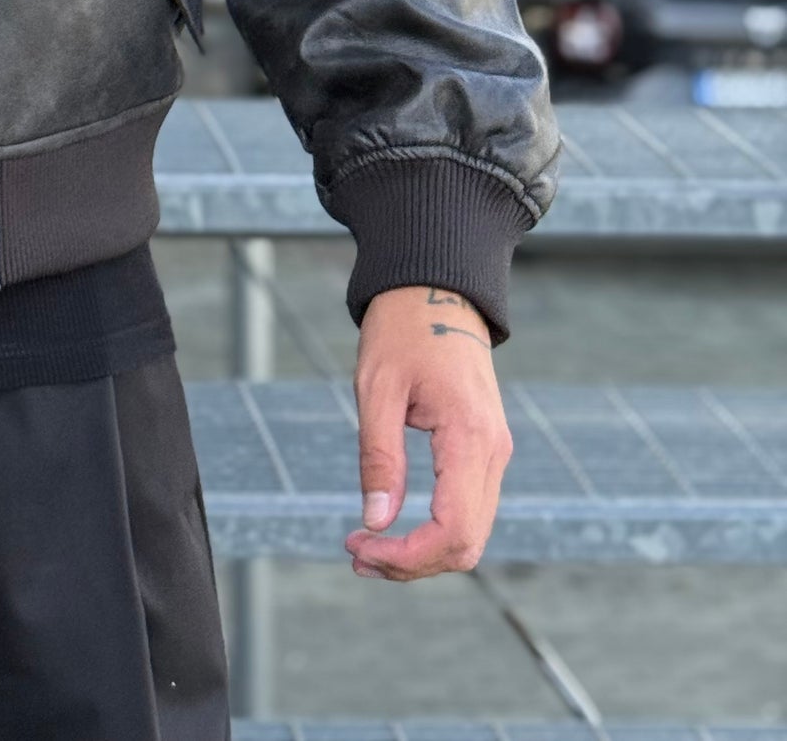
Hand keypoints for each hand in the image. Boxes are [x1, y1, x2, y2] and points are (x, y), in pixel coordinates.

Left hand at [343, 284, 513, 580]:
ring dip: (422, 552)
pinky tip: (394, 526)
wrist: (437, 290)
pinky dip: (435, 531)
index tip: (359, 545)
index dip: (408, 555)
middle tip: (356, 553)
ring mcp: (495, 453)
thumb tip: (375, 522)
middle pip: (467, 544)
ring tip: (367, 546)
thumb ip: (379, 457)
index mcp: (471, 437)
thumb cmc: (402, 330)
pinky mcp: (485, 450)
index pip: (454, 530)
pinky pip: (468, 510)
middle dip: (412, 562)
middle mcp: (494, 452)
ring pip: (471, 533)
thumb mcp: (376, 387)